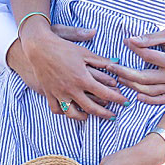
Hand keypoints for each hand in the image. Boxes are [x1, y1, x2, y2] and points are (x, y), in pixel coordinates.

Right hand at [12, 20, 126, 121]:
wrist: (39, 48)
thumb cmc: (63, 48)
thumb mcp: (84, 53)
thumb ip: (101, 61)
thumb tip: (116, 64)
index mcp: (83, 79)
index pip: (105, 94)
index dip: (118, 99)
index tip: (125, 101)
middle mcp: (71, 89)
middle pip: (92, 108)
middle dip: (105, 114)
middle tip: (113, 116)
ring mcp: (59, 93)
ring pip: (73, 113)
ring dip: (84, 117)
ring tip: (89, 116)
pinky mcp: (49, 93)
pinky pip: (57, 109)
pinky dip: (64, 113)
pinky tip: (70, 110)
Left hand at [107, 27, 164, 104]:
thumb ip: (149, 39)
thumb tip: (129, 41)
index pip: (147, 57)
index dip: (134, 48)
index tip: (125, 42)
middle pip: (144, 78)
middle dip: (124, 73)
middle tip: (111, 66)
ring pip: (150, 91)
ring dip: (132, 86)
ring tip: (119, 78)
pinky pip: (163, 99)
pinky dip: (150, 100)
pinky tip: (137, 96)